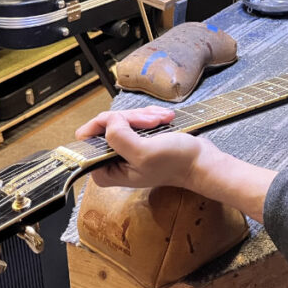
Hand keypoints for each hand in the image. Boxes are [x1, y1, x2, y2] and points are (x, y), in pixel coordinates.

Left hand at [75, 107, 214, 189]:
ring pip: (122, 119)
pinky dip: (149, 115)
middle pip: (107, 125)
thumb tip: (109, 119)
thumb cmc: (175, 163)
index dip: (107, 125)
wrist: (200, 161)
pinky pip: (134, 119)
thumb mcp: (143, 153)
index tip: (131, 123)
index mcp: (106, 172)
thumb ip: (119, 138)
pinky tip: (164, 119)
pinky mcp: (137, 140)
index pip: (88, 139)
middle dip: (132, 119)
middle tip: (152, 123)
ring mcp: (125, 150)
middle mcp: (112, 161)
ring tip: (162, 120)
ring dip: (144, 116)